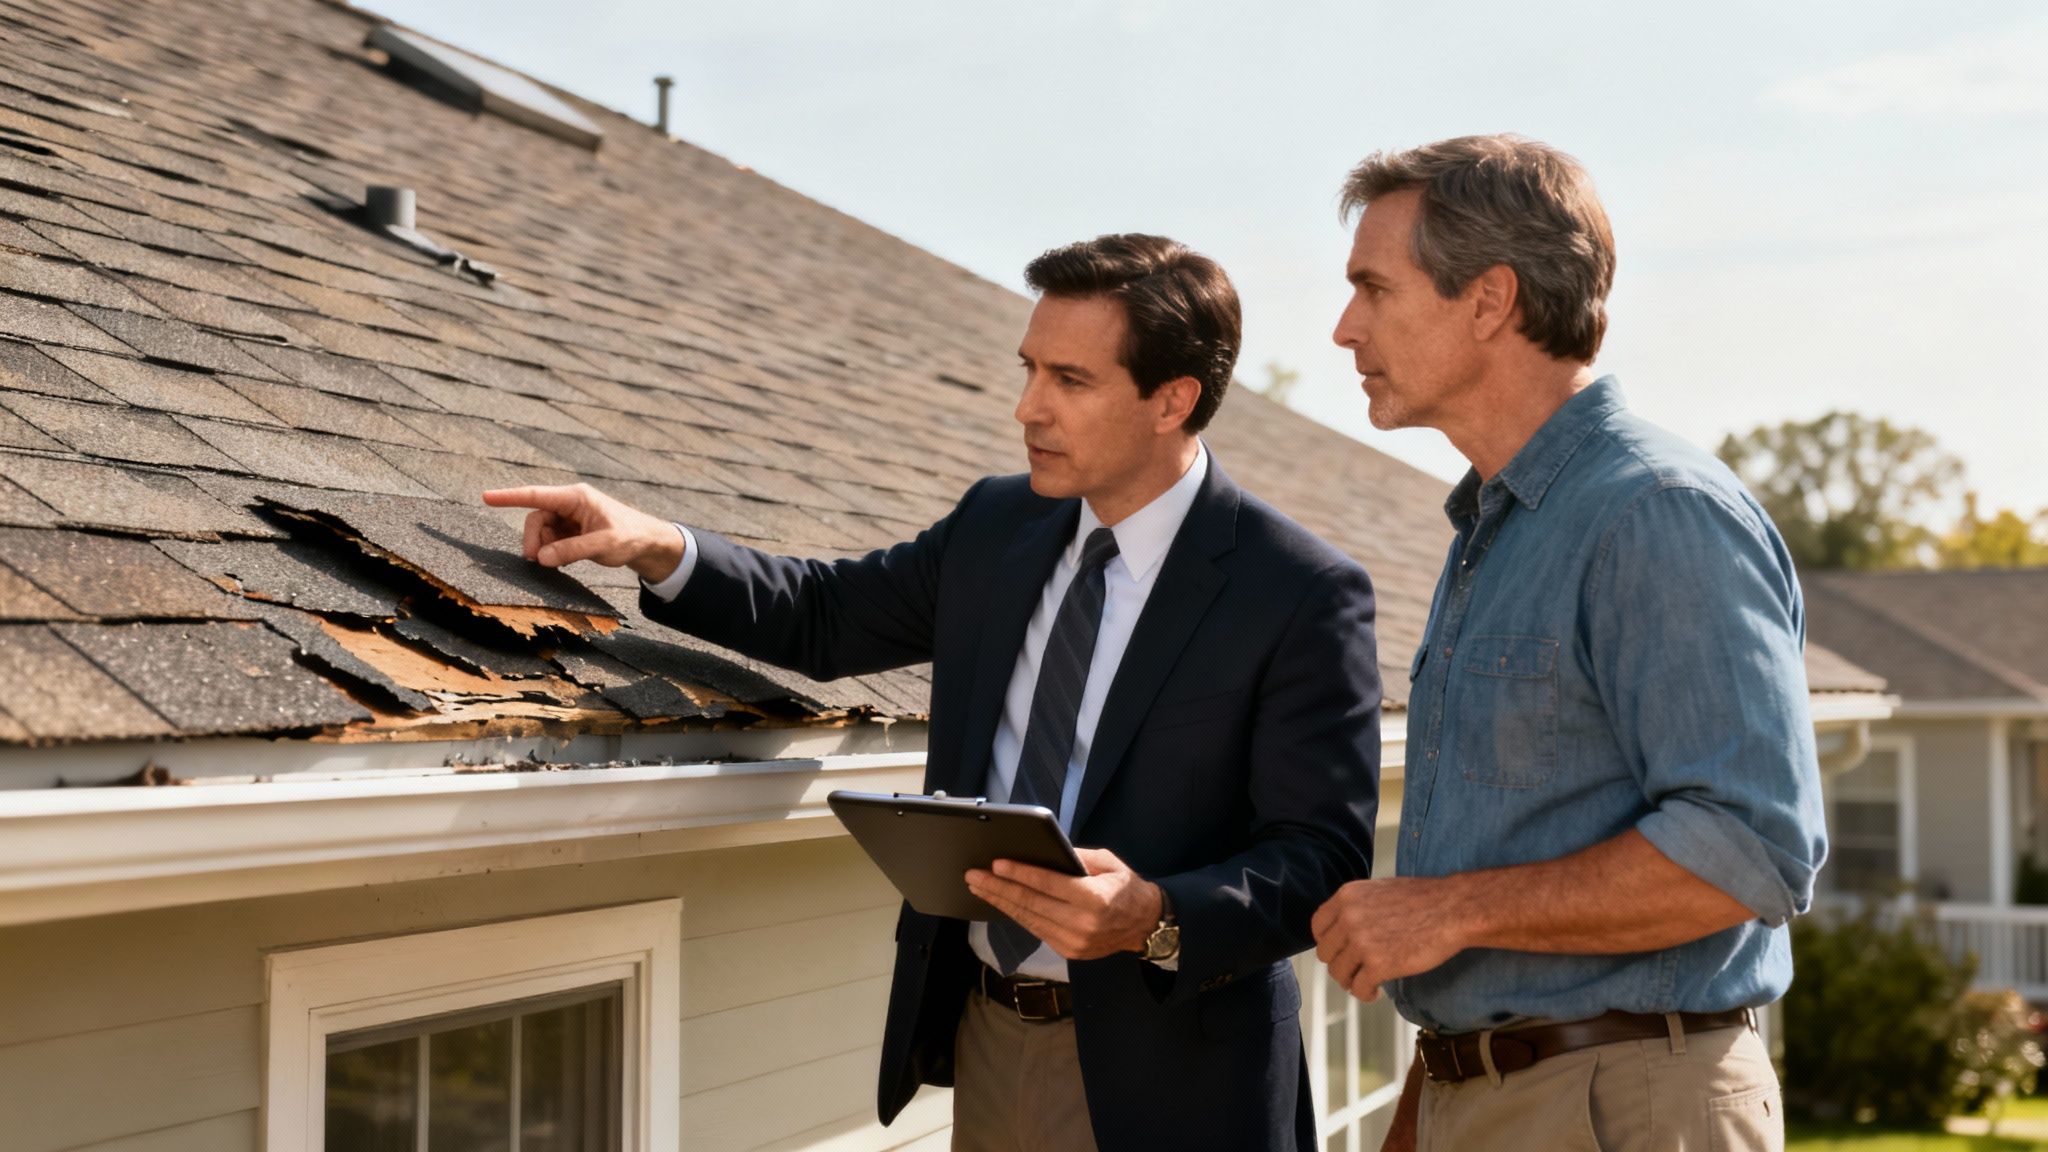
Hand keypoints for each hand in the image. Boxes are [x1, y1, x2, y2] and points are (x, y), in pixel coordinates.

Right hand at [481, 483, 683, 583]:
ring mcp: (569, 518)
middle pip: (536, 518)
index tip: (486, 497)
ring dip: (543, 548)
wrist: (647, 543)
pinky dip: (551, 552)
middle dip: (533, 540)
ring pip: (542, 532)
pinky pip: (550, 540)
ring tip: (556, 562)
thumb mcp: (603, 545)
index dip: (509, 497)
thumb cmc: (630, 537)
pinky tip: (560, 561)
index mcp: (576, 497)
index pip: (536, 496)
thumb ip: (571, 550)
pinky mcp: (571, 531)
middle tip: (535, 561)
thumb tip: (541, 558)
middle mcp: (570, 504)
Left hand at [965, 847, 1161, 960]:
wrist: (1145, 925)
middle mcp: (1082, 924)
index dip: (1020, 874)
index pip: (1048, 884)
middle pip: (1031, 903)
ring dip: (1001, 902)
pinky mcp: (1068, 951)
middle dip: (999, 888)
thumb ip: (1078, 857)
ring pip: (1028, 919)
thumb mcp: (1109, 863)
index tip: (996, 864)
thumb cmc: (1126, 888)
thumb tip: (1045, 851)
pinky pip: (1035, 929)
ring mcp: (1074, 941)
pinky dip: (1016, 914)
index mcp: (1095, 899)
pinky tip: (1001, 902)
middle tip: (974, 876)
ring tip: (979, 888)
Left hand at [1311, 876, 1467, 1002]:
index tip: (1338, 951)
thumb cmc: (1425, 899)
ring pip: (1339, 973)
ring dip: (1351, 981)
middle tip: (1355, 970)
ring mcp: (1361, 942)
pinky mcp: (1378, 965)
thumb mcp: (1380, 891)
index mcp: (1347, 896)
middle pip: (1326, 953)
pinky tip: (1376, 992)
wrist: (1453, 909)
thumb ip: (1358, 907)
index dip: (1327, 942)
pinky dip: (1365, 994)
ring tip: (1366, 983)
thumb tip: (1345, 928)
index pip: (1318, 926)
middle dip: (1340, 964)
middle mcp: (1348, 918)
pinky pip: (1358, 988)